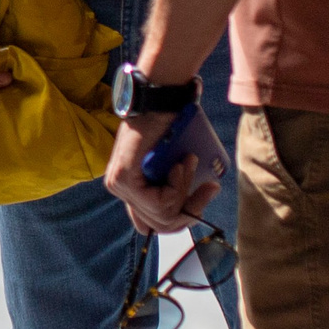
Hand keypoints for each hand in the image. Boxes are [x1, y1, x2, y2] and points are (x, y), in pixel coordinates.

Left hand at [105, 105, 226, 234]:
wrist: (157, 102)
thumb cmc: (167, 128)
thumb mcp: (171, 166)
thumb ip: (170, 188)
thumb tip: (185, 216)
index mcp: (129, 188)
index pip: (153, 224)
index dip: (184, 218)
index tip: (205, 194)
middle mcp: (119, 188)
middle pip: (162, 225)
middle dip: (192, 208)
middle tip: (209, 186)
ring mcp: (118, 184)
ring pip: (164, 214)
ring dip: (186, 190)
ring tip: (188, 162)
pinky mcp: (123, 178)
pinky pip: (160, 201)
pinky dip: (178, 185)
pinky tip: (179, 164)